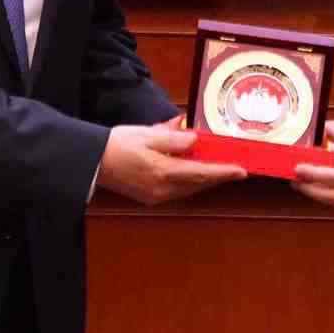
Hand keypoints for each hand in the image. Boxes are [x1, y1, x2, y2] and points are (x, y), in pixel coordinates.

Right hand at [98, 121, 244, 204]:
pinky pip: (178, 190)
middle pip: (198, 184)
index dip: (223, 172)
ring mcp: (156, 196)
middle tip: (234, 168)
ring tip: (217, 168)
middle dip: (217, 177)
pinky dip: (189, 180)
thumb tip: (195, 140)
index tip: (242, 171)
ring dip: (204, 179)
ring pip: (189, 189)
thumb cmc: (118, 145)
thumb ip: (173, 139)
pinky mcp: (149, 197)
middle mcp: (163, 189)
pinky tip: (191, 170)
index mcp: (164, 172)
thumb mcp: (147, 135)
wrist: (91, 162)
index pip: (201, 173)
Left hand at [292, 134, 333, 217]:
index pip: (331, 177)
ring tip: (306, 186)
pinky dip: (332, 198)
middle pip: (327, 196)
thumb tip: (333, 149)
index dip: (311, 174)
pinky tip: (327, 192)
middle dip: (308, 188)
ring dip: (318, 195)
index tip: (297, 169)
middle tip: (294, 180)